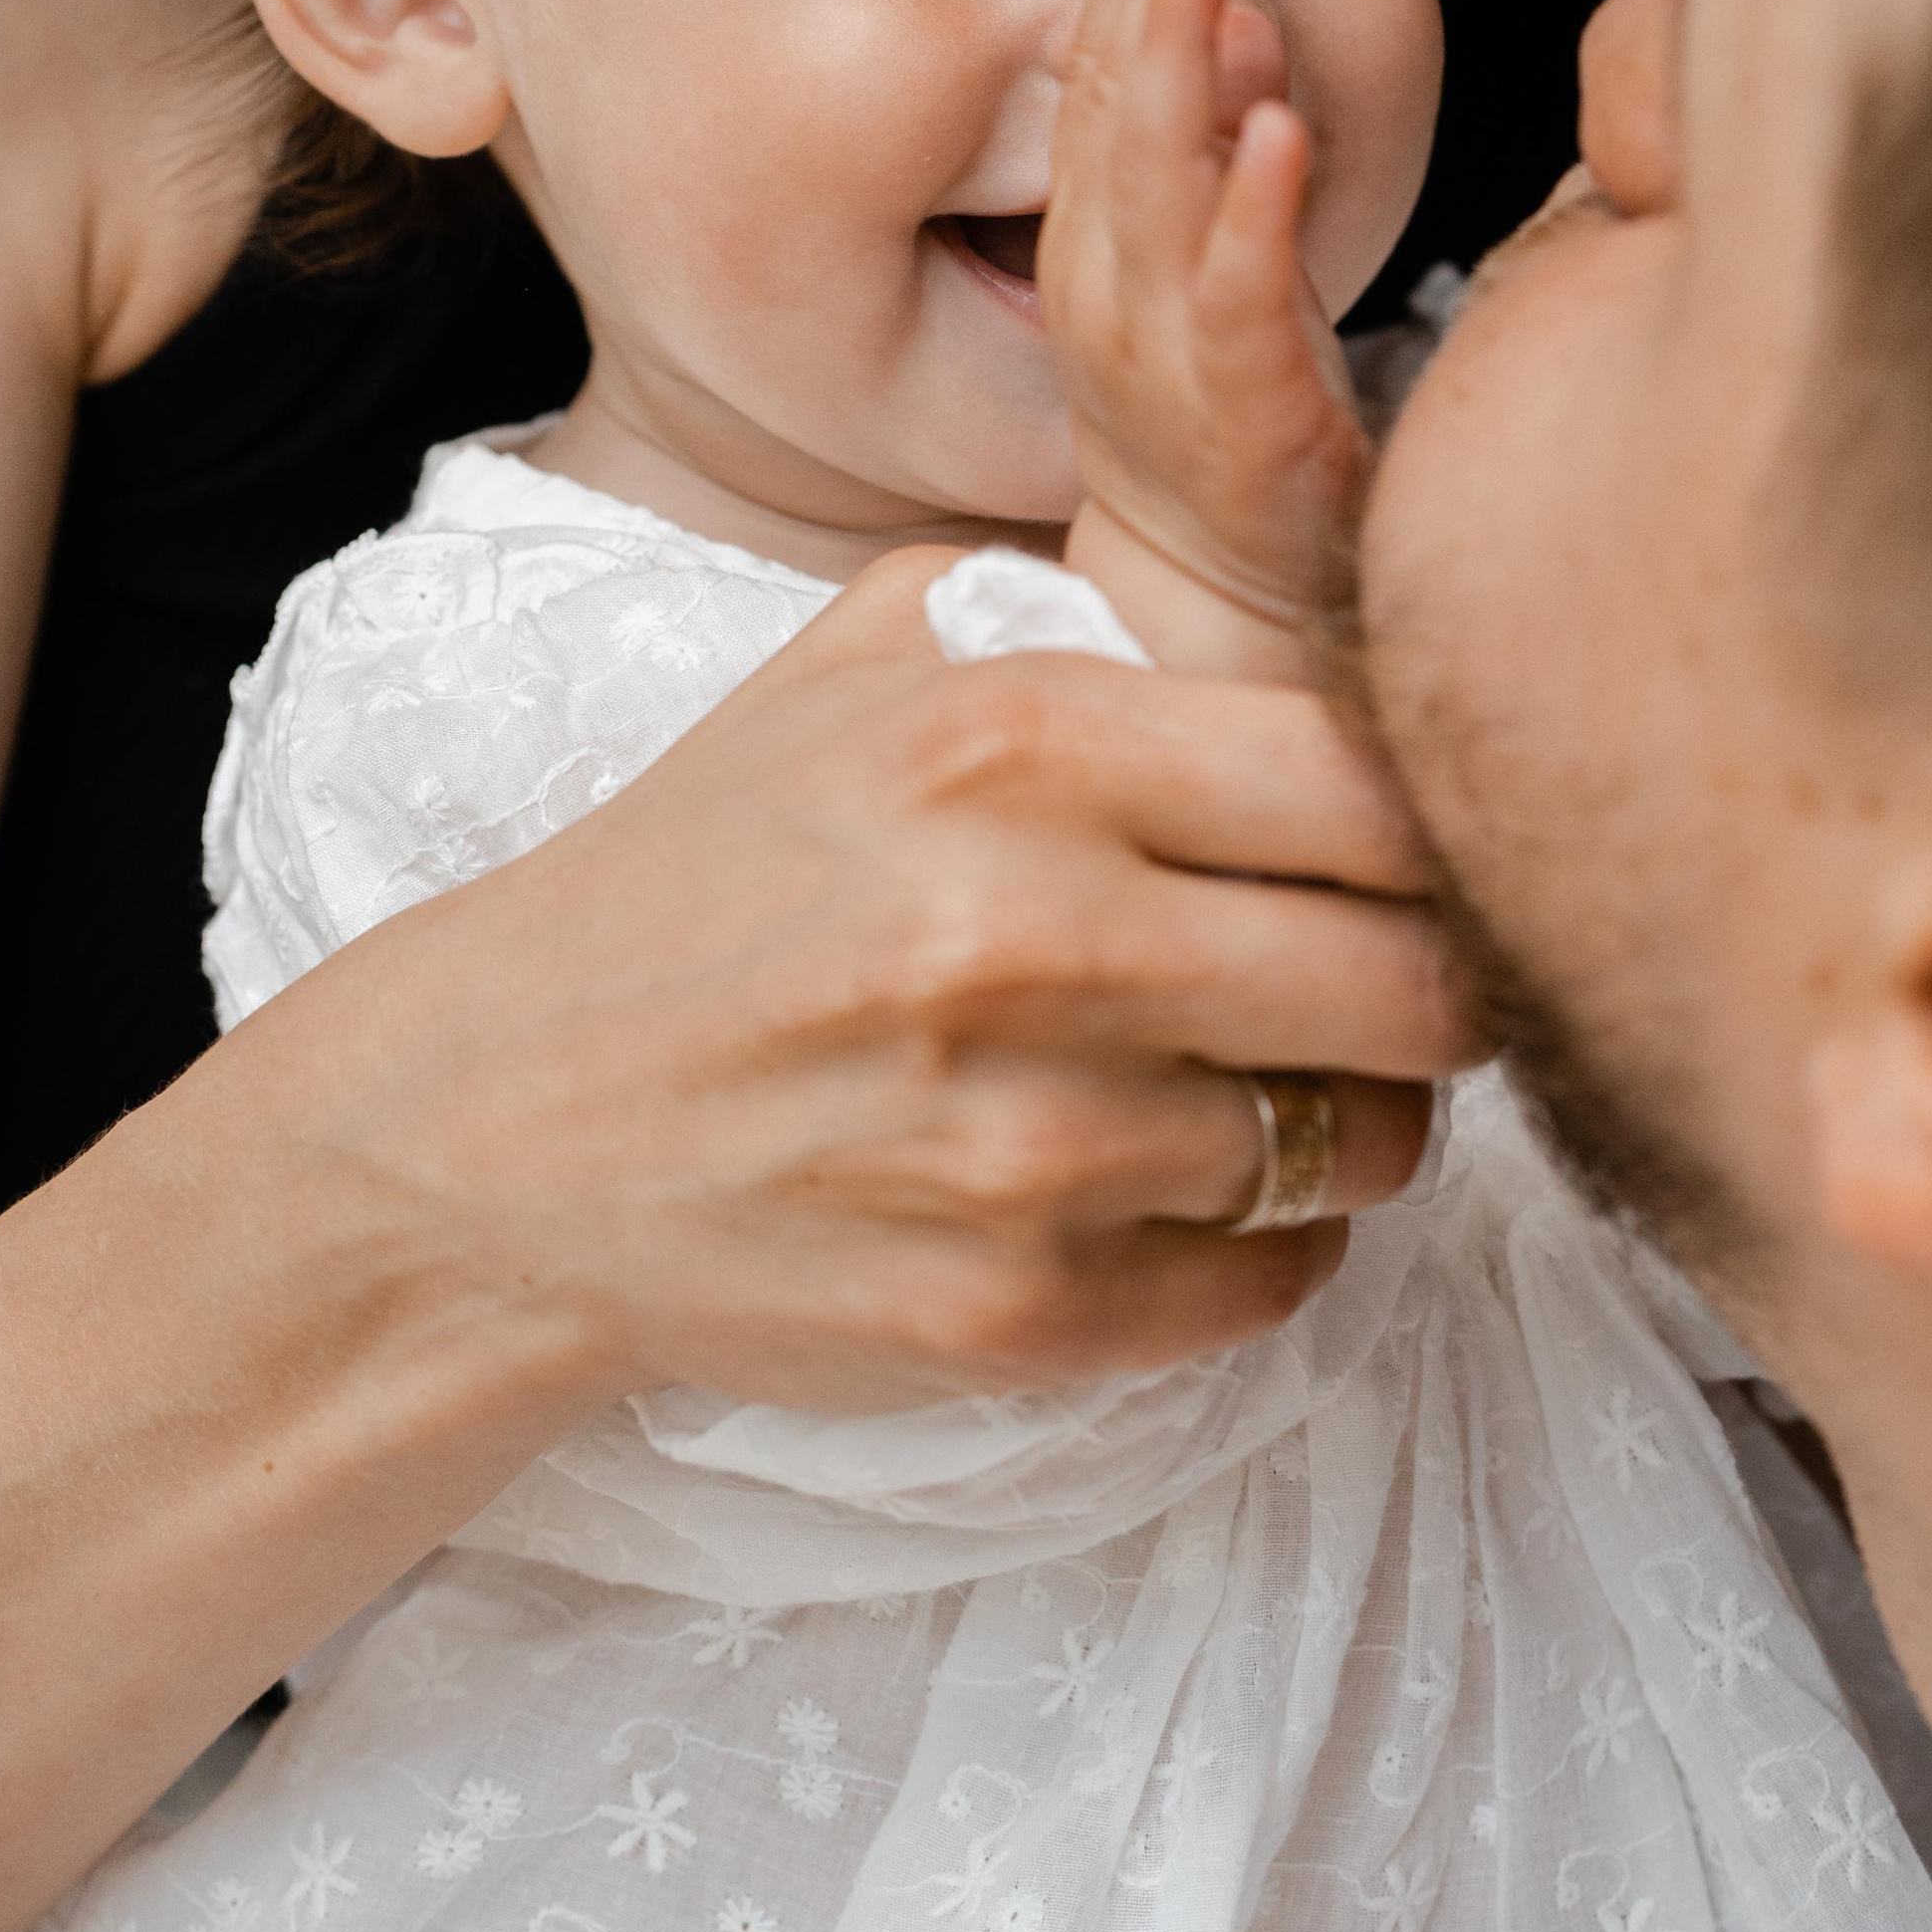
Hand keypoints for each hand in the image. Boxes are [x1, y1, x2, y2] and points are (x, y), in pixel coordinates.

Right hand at [0, 545, 1474, 1931]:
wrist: (496, 1125)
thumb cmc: (708, 876)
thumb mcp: (860, 658)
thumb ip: (1085, 616)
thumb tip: (1312, 616)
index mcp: (1014, 743)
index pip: (1379, 784)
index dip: (1435, 822)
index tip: (1413, 849)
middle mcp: (1033, 934)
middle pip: (1423, 982)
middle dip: (1436, 985)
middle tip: (1394, 981)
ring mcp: (1025, 1146)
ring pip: (1358, 1149)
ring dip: (1348, 1123)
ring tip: (1270, 1085)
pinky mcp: (1009, 1315)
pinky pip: (1269, 1289)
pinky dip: (1257, 1248)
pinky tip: (1171, 1192)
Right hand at [1042, 0, 1372, 668]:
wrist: (1224, 605)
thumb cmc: (1229, 424)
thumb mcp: (1215, 266)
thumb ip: (1219, 148)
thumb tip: (1233, 19)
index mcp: (1098, 245)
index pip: (1099, 81)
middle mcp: (1107, 286)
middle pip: (1117, 104)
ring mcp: (1161, 352)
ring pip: (1160, 179)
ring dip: (1188, 48)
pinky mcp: (1238, 416)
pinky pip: (1236, 301)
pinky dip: (1253, 210)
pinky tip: (1279, 128)